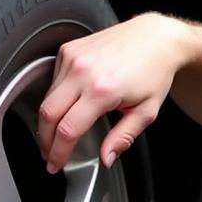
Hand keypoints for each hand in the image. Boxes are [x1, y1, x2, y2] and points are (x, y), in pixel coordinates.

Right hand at [38, 12, 194, 173]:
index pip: (68, 130)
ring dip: (48, 120)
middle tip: (49, 154)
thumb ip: (122, 138)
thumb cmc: (154, 71)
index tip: (55, 164)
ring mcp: (74, 58)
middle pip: (48, 114)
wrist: (156, 38)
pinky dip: (54, 98)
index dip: (58, 152)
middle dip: (45, 140)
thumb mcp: (145, 112)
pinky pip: (52, 80)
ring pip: (47, 98)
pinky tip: (64, 107)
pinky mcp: (69, 49)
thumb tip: (106, 158)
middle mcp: (83, 72)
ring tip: (55, 134)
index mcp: (102, 91)